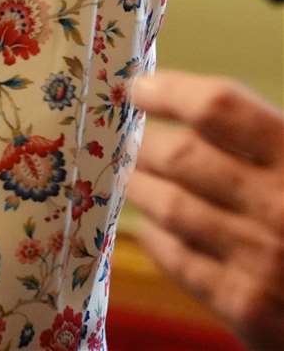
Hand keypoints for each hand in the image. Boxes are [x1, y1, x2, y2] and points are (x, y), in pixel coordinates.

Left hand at [130, 70, 283, 350]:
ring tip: (132, 180)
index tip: (137, 89)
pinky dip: (155, 237)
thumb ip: (264, 143)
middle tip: (128, 143)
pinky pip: (177, 258)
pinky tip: (152, 228)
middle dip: (143, 146)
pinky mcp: (246, 306)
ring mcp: (262, 259)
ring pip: (170, 206)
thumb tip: (190, 108)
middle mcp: (279, 206)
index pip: (218, 108)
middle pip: (181, 156)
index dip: (169, 93)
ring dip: (140, 188)